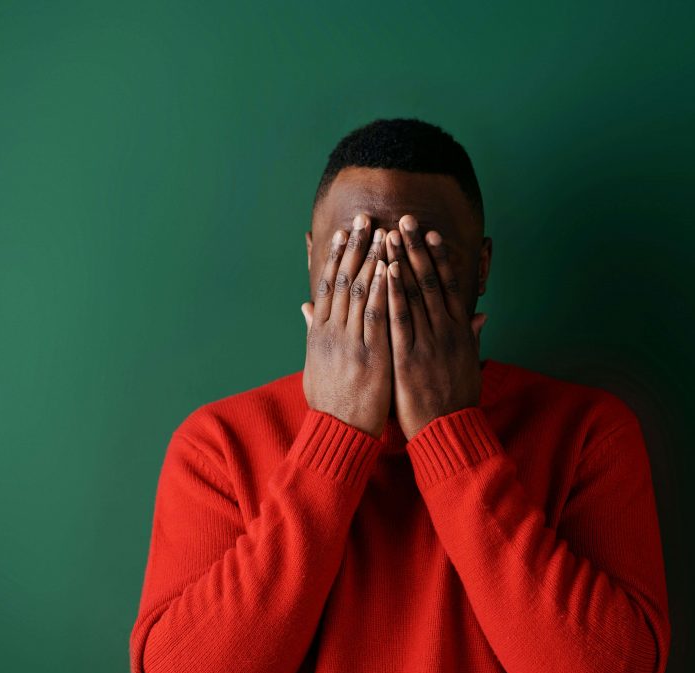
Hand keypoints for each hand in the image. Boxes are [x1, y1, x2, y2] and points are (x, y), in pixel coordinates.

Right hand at [300, 213, 391, 438]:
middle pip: (342, 280)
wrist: (338, 433)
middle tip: (365, 218)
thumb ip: (312, 332)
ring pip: (359, 292)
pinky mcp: (370, 354)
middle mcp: (332, 332)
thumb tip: (305, 307)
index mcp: (320, 333)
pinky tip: (390, 268)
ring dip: (371, 259)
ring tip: (381, 232)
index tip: (345, 232)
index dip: (337, 256)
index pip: (328, 286)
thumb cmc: (330, 402)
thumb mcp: (314, 364)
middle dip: (355, 247)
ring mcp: (350, 341)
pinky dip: (383, 290)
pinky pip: (376, 315)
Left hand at [385, 215, 486, 439]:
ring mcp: (427, 343)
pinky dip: (392, 294)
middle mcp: (445, 331)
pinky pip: (399, 320)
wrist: (449, 431)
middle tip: (406, 220)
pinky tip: (386, 272)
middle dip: (417, 249)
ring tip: (391, 235)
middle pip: (429, 282)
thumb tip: (482, 316)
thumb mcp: (469, 364)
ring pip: (413, 294)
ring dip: (402, 261)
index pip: (448, 286)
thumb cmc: (457, 400)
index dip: (438, 257)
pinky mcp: (408, 357)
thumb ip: (472, 337)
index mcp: (459, 331)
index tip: (430, 233)